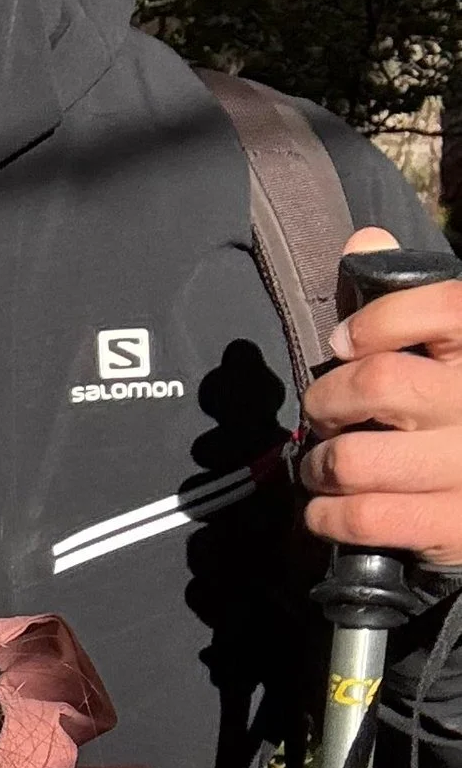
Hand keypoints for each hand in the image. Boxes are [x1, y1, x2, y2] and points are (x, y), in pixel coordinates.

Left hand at [299, 225, 461, 560]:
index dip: (378, 322)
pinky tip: (328, 510)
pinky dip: (325, 516)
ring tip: (325, 467)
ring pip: (352, 458)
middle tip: (325, 415)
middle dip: (326, 400)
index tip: (345, 344)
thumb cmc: (458, 423)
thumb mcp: (448, 355)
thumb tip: (365, 240)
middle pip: (376, 383)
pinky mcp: (452, 527)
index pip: (444, 308)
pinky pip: (360, 517)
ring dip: (318, 466)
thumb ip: (407, 298)